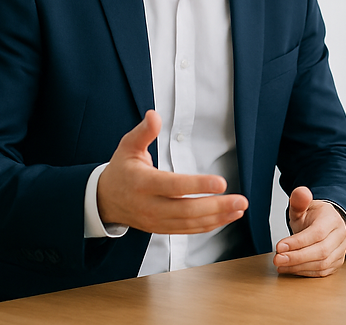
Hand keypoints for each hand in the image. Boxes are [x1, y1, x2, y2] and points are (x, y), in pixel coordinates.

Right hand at [97, 110, 247, 233]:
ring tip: (239, 208)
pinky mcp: (162, 228)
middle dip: (216, 206)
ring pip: (189, 223)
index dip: (198, 185)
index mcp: (142, 183)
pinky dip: (209, 226)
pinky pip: (188, 230)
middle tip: (240, 200)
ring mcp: (156, 220)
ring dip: (217, 217)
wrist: (105, 200)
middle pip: (186, 210)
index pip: (173, 186)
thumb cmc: (121, 170)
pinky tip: (226, 217)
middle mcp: (149, 205)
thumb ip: (143, 132)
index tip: (221, 182)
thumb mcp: (127, 146)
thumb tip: (154, 115)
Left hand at [272, 186, 345, 276]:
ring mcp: (341, 250)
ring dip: (299, 267)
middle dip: (296, 257)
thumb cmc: (313, 217)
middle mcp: (340, 235)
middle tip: (277, 259)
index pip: (317, 233)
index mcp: (332, 219)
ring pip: (322, 264)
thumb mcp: (303, 207)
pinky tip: (291, 269)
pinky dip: (305, 272)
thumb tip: (301, 193)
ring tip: (281, 265)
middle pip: (321, 251)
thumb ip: (299, 200)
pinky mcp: (337, 262)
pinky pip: (322, 272)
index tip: (279, 246)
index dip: (298, 242)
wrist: (326, 224)